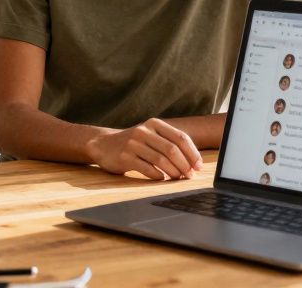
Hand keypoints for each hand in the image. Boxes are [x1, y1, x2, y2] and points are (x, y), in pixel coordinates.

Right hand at [87, 118, 201, 179]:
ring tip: (178, 178)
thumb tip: (194, 162)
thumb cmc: (134, 143)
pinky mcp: (124, 157)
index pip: (180, 137)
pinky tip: (162, 178)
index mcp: (154, 123)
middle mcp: (143, 131)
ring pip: (160, 160)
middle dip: (185, 165)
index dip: (192, 153)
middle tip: (190, 175)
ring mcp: (133, 143)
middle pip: (172, 149)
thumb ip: (169, 143)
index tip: (198, 166)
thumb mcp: (150, 135)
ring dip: (173, 172)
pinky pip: (147, 168)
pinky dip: (158, 176)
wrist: (103, 145)